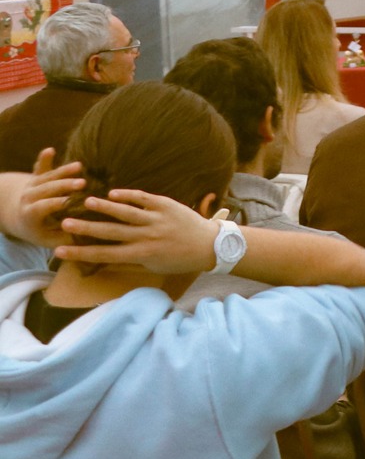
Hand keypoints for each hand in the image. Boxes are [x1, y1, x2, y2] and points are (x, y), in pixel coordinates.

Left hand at [14, 149, 84, 248]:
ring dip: (63, 171)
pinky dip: (44, 159)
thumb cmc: (40, 231)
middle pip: (46, 189)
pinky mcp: (35, 177)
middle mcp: (28, 198)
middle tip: (83, 184)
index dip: (57, 203)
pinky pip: (40, 167)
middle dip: (64, 185)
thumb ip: (65, 238)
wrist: (20, 218)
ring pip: (47, 176)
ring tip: (79, 166)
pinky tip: (50, 150)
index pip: (44, 207)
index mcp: (29, 214)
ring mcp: (30, 186)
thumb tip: (87, 235)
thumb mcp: (48, 240)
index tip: (74, 202)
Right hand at [55, 189, 219, 274]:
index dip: (81, 253)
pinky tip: (113, 193)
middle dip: (86, 227)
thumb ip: (132, 259)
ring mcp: (157, 219)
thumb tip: (108, 257)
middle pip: (110, 231)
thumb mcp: (154, 266)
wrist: (210, 245)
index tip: (60, 251)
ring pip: (126, 212)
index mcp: (141, 254)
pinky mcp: (167, 205)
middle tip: (65, 222)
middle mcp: (146, 236)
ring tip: (85, 201)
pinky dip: (128, 195)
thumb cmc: (180, 259)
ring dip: (104, 207)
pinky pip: (144, 198)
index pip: (105, 254)